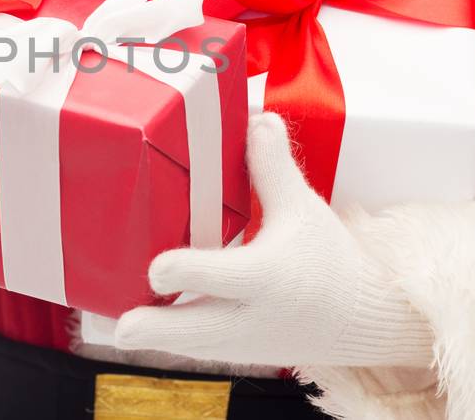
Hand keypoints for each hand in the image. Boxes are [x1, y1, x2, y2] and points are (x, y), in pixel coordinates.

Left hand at [114, 113, 432, 367]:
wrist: (357, 318)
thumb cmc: (327, 259)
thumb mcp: (302, 209)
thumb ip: (273, 167)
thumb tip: (258, 120)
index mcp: (267, 276)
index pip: (219, 276)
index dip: (183, 270)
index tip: (158, 265)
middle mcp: (250, 315)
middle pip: (193, 330)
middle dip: (153, 327)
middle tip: (121, 325)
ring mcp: (239, 342)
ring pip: (186, 348)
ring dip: (152, 336)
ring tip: (117, 324)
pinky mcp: (232, 354)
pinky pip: (193, 352)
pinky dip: (166, 339)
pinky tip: (138, 321)